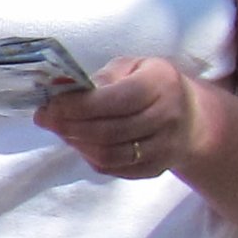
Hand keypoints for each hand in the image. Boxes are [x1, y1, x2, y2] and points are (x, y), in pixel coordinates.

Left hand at [37, 56, 200, 180]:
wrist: (192, 117)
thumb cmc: (152, 85)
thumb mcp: (132, 68)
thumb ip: (102, 77)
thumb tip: (63, 88)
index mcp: (161, 84)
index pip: (115, 100)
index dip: (77, 105)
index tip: (50, 105)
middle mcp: (168, 117)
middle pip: (108, 131)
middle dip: (68, 126)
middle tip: (45, 119)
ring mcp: (165, 147)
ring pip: (109, 155)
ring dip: (76, 144)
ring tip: (61, 131)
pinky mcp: (156, 168)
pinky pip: (114, 170)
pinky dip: (90, 158)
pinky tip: (80, 144)